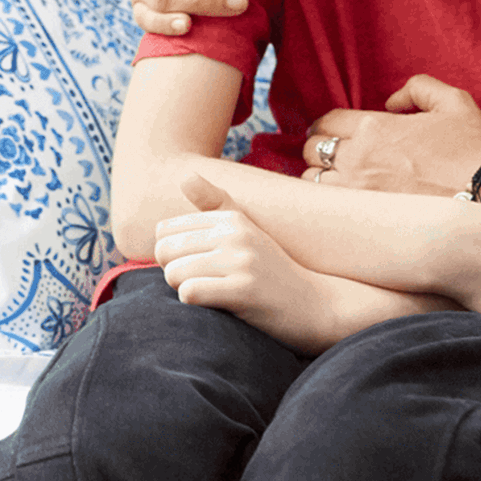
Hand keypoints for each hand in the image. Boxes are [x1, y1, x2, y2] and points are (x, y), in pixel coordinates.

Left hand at [155, 174, 341, 353]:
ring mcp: (241, 261)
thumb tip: (184, 175)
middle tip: (198, 282)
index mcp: (231, 218)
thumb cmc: (271, 270)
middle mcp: (235, 234)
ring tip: (208, 293)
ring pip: (174, 272)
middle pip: (165, 251)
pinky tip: (212, 306)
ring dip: (182, 289)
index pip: (165, 230)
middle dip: (172, 271)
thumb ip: (214, 204)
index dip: (169, 253)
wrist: (314, 305)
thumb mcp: (246, 230)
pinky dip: (192, 302)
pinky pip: (190, 292)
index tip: (191, 264)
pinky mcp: (244, 290)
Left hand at [302, 75, 480, 197]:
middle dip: (319, 148)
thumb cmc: (474, 148)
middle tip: (331, 154)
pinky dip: (327, 203)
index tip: (330, 131)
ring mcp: (359, 193)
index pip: (328, 122)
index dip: (326, 125)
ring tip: (334, 180)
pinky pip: (329, 209)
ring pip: (313, 181)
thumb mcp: (453, 101)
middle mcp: (360, 159)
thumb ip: (418, 88)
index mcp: (375, 127)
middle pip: (313, 150)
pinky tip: (340, 203)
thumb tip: (391, 102)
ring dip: (320, 177)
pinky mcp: (366, 220)